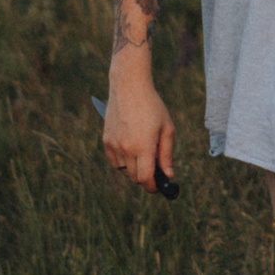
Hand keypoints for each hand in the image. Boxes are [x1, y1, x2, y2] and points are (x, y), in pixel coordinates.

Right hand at [103, 52, 175, 194]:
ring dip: (134, 169)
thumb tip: (169, 175)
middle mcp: (126, 148)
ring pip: (124, 171)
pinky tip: (131, 149)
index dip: (153, 187)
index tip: (158, 187)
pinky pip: (114, 161)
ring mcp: (114, 145)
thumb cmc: (152, 106)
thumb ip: (167, 154)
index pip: (145, 179)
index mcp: (143, 146)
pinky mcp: (106, 140)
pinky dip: (123, 162)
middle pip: (135, 177)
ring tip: (143, 153)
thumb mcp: (167, 128)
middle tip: (155, 168)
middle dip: (146, 177)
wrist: (129, 87)